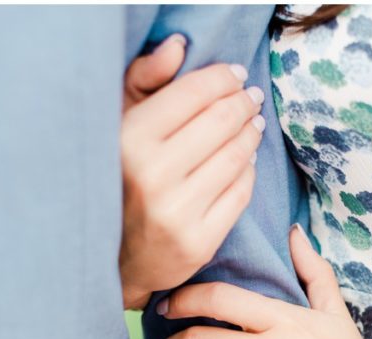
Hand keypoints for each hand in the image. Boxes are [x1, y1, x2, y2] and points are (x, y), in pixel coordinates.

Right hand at [119, 36, 265, 308]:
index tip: (235, 74)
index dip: (221, 79)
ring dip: (251, 134)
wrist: (116, 257)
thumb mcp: (120, 124)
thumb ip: (146, 80)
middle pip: (221, 123)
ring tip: (254, 122)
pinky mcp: (200, 242)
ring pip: (235, 158)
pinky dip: (250, 171)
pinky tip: (247, 158)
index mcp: (129, 140)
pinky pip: (241, 193)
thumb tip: (179, 47)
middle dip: (243, 104)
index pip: (192, 95)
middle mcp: (153, 175)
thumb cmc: (120, 179)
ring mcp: (179, 212)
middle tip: (252, 97)